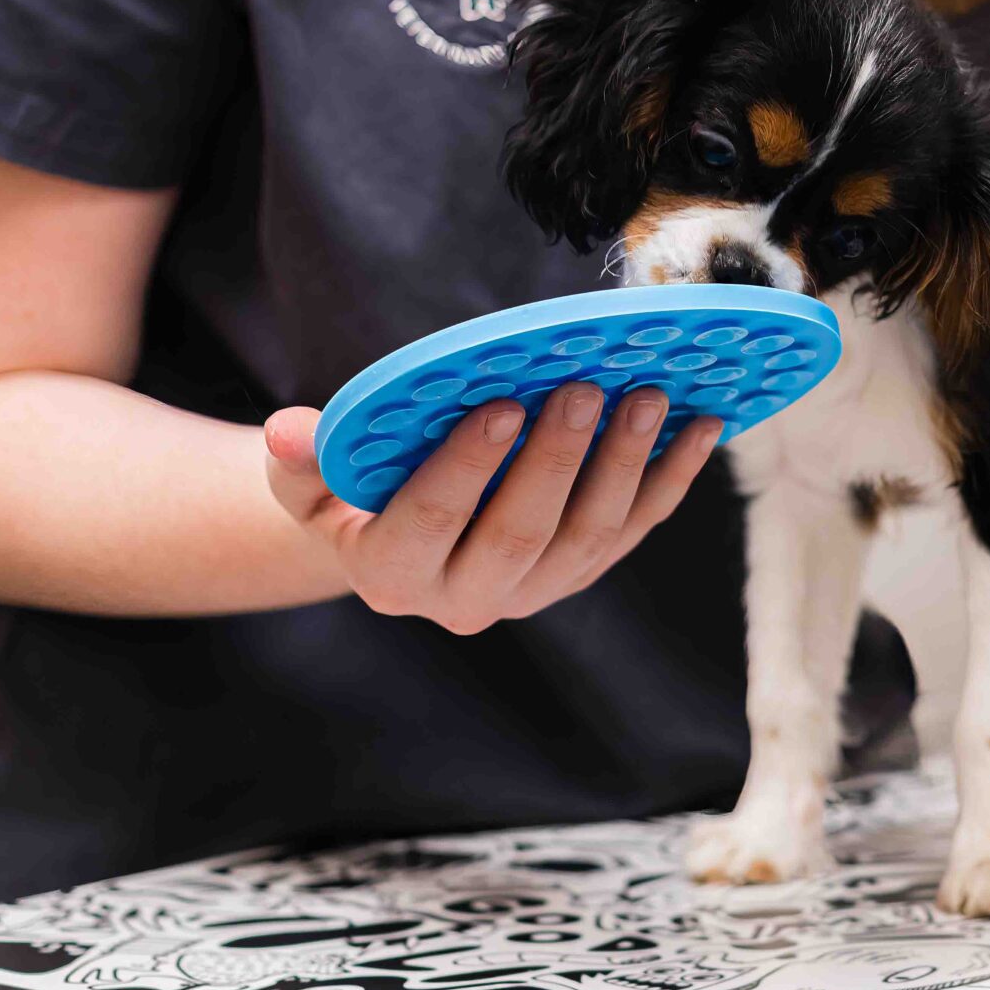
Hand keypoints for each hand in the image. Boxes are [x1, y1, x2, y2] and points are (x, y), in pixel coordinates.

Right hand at [264, 383, 719, 632]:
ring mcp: (531, 593)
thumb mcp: (311, 479)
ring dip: (625, 467)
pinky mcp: (579, 575)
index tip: (501, 406)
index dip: (468, 468)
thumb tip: (288, 428)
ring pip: (588, 539)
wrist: (392, 535)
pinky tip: (701, 428)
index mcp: (392, 573)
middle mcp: (466, 599)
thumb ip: (301, 460)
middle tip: (584, 389)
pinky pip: (632, 531)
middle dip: (557, 460)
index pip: (431, 522)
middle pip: (521, 534)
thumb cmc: (353, 489)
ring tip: (649, 398)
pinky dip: (670, 480)